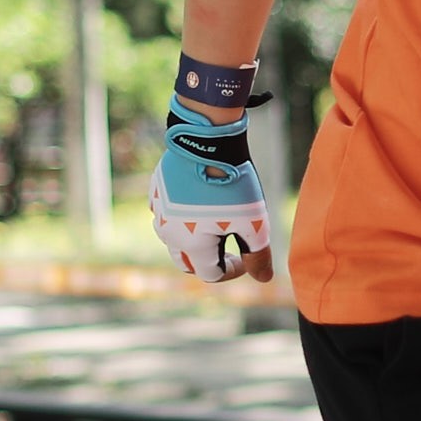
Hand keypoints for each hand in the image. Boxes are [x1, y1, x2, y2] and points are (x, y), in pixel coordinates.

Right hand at [147, 101, 272, 284]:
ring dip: (192, 239)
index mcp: (192, 246)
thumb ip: (258, 255)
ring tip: (215, 223)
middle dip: (209, 260)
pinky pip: (166, 212)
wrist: (209, 142)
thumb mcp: (255, 224)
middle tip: (229, 246)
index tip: (247, 256)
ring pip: (173, 238)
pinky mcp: (157, 191)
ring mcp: (160, 211)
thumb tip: (263, 278)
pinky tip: (199, 201)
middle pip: (187, 262)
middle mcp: (169, 233)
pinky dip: (181, 215)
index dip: (233, 271)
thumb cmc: (234, 186)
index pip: (211, 275)